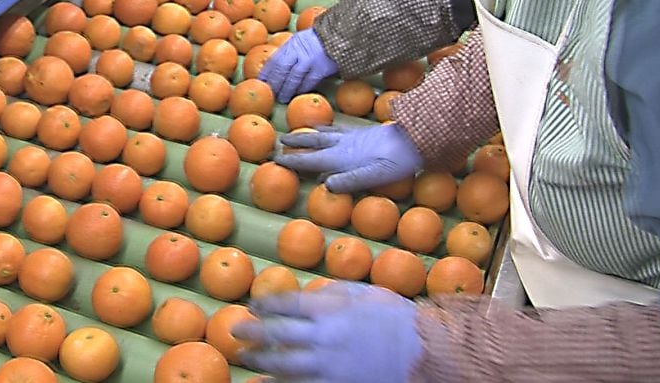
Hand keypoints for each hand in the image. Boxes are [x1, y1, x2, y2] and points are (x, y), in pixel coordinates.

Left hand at [233, 282, 422, 382]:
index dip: (266, 304)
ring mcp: (329, 367)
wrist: (424, 352)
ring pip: (284, 367)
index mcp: (330, 311)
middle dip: (253, 334)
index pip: (287, 305)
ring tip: (243, 360)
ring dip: (259, 363)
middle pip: (278, 336)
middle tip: (235, 332)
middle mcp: (323, 338)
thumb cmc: (396, 317)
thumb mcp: (364, 293)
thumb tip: (309, 294)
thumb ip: (334, 292)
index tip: (254, 305)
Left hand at [258, 29, 337, 103]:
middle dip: (274, 83)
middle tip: (270, 93)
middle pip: (281, 69)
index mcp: (292, 43)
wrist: (339, 35)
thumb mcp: (300, 40)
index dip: (266, 72)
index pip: (275, 59)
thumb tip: (275, 67)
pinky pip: (309, 81)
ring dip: (286, 89)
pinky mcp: (321, 68)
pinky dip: (302, 89)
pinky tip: (297, 94)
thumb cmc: (318, 40)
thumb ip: (289, 52)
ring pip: (294, 77)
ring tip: (282, 97)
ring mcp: (310, 59)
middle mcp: (299, 50)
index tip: (260, 82)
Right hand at [275, 124, 422, 191]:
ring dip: (309, 133)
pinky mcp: (363, 132)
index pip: (311, 160)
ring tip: (301, 130)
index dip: (293, 160)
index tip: (276, 159)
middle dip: (296, 142)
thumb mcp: (375, 176)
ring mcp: (353, 136)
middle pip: (314, 142)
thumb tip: (325, 186)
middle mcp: (343, 145)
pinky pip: (339, 128)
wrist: (417, 137)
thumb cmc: (398, 162)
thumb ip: (350, 180)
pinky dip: (329, 127)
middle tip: (280, 141)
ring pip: (325, 133)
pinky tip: (331, 129)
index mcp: (342, 158)